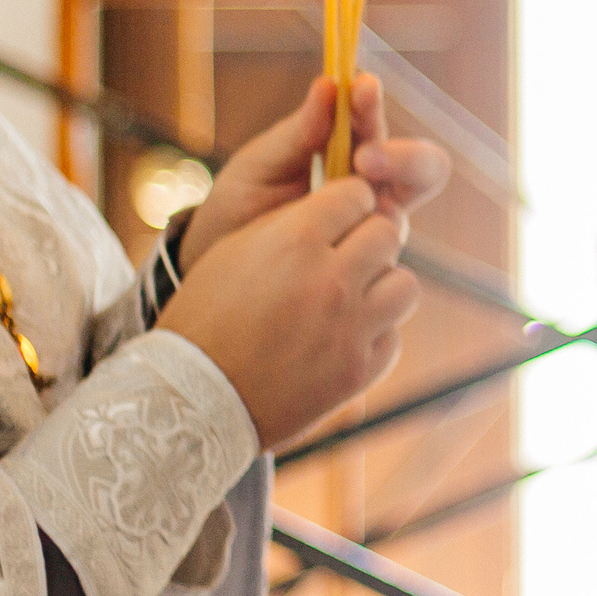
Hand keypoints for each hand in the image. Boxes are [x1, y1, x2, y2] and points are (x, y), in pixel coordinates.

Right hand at [158, 177, 419, 451]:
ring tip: (351, 298)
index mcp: (296, 240)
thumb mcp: (235, 251)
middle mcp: (332, 280)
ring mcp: (351, 327)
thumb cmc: (204, 317)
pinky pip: (393, 336)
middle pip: (388, 234)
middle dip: (368, 240)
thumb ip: (291, 222)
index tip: (339, 218)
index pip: (358, 195)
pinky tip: (341, 339)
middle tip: (346, 257)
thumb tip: (337, 204)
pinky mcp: (359, 369)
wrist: (192, 400)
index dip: (348, 204)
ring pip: (404, 284)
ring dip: (381, 287)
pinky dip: (373, 336)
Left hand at [178, 74, 450, 271]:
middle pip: (425, 165)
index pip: (374, 124)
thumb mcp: (259, 165)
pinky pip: (390, 259)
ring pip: (413, 206)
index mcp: (347, 156)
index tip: (361, 89)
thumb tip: (329, 83)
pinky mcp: (370, 271)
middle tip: (365, 157)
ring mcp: (375, 232)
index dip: (374, 104)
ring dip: (398, 189)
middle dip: (405, 155)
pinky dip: (379, 243)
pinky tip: (347, 242)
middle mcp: (374, 192)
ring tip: (362, 190)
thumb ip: (297, 132)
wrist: (212, 271)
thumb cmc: (237, 211)